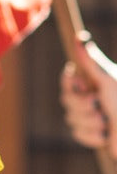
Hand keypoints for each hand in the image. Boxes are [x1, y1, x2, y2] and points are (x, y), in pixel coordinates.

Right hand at [60, 37, 116, 158]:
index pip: (67, 79)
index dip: (71, 84)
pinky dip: (92, 136)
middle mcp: (89, 96)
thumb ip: (91, 62)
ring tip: (107, 122)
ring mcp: (89, 115)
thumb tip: (80, 36)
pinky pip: (77, 134)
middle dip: (83, 106)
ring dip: (90, 122)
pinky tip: (106, 135)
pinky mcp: (90, 133)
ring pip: (71, 119)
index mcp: (94, 82)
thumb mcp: (108, 81)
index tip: (83, 85)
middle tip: (98, 104)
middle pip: (66, 100)